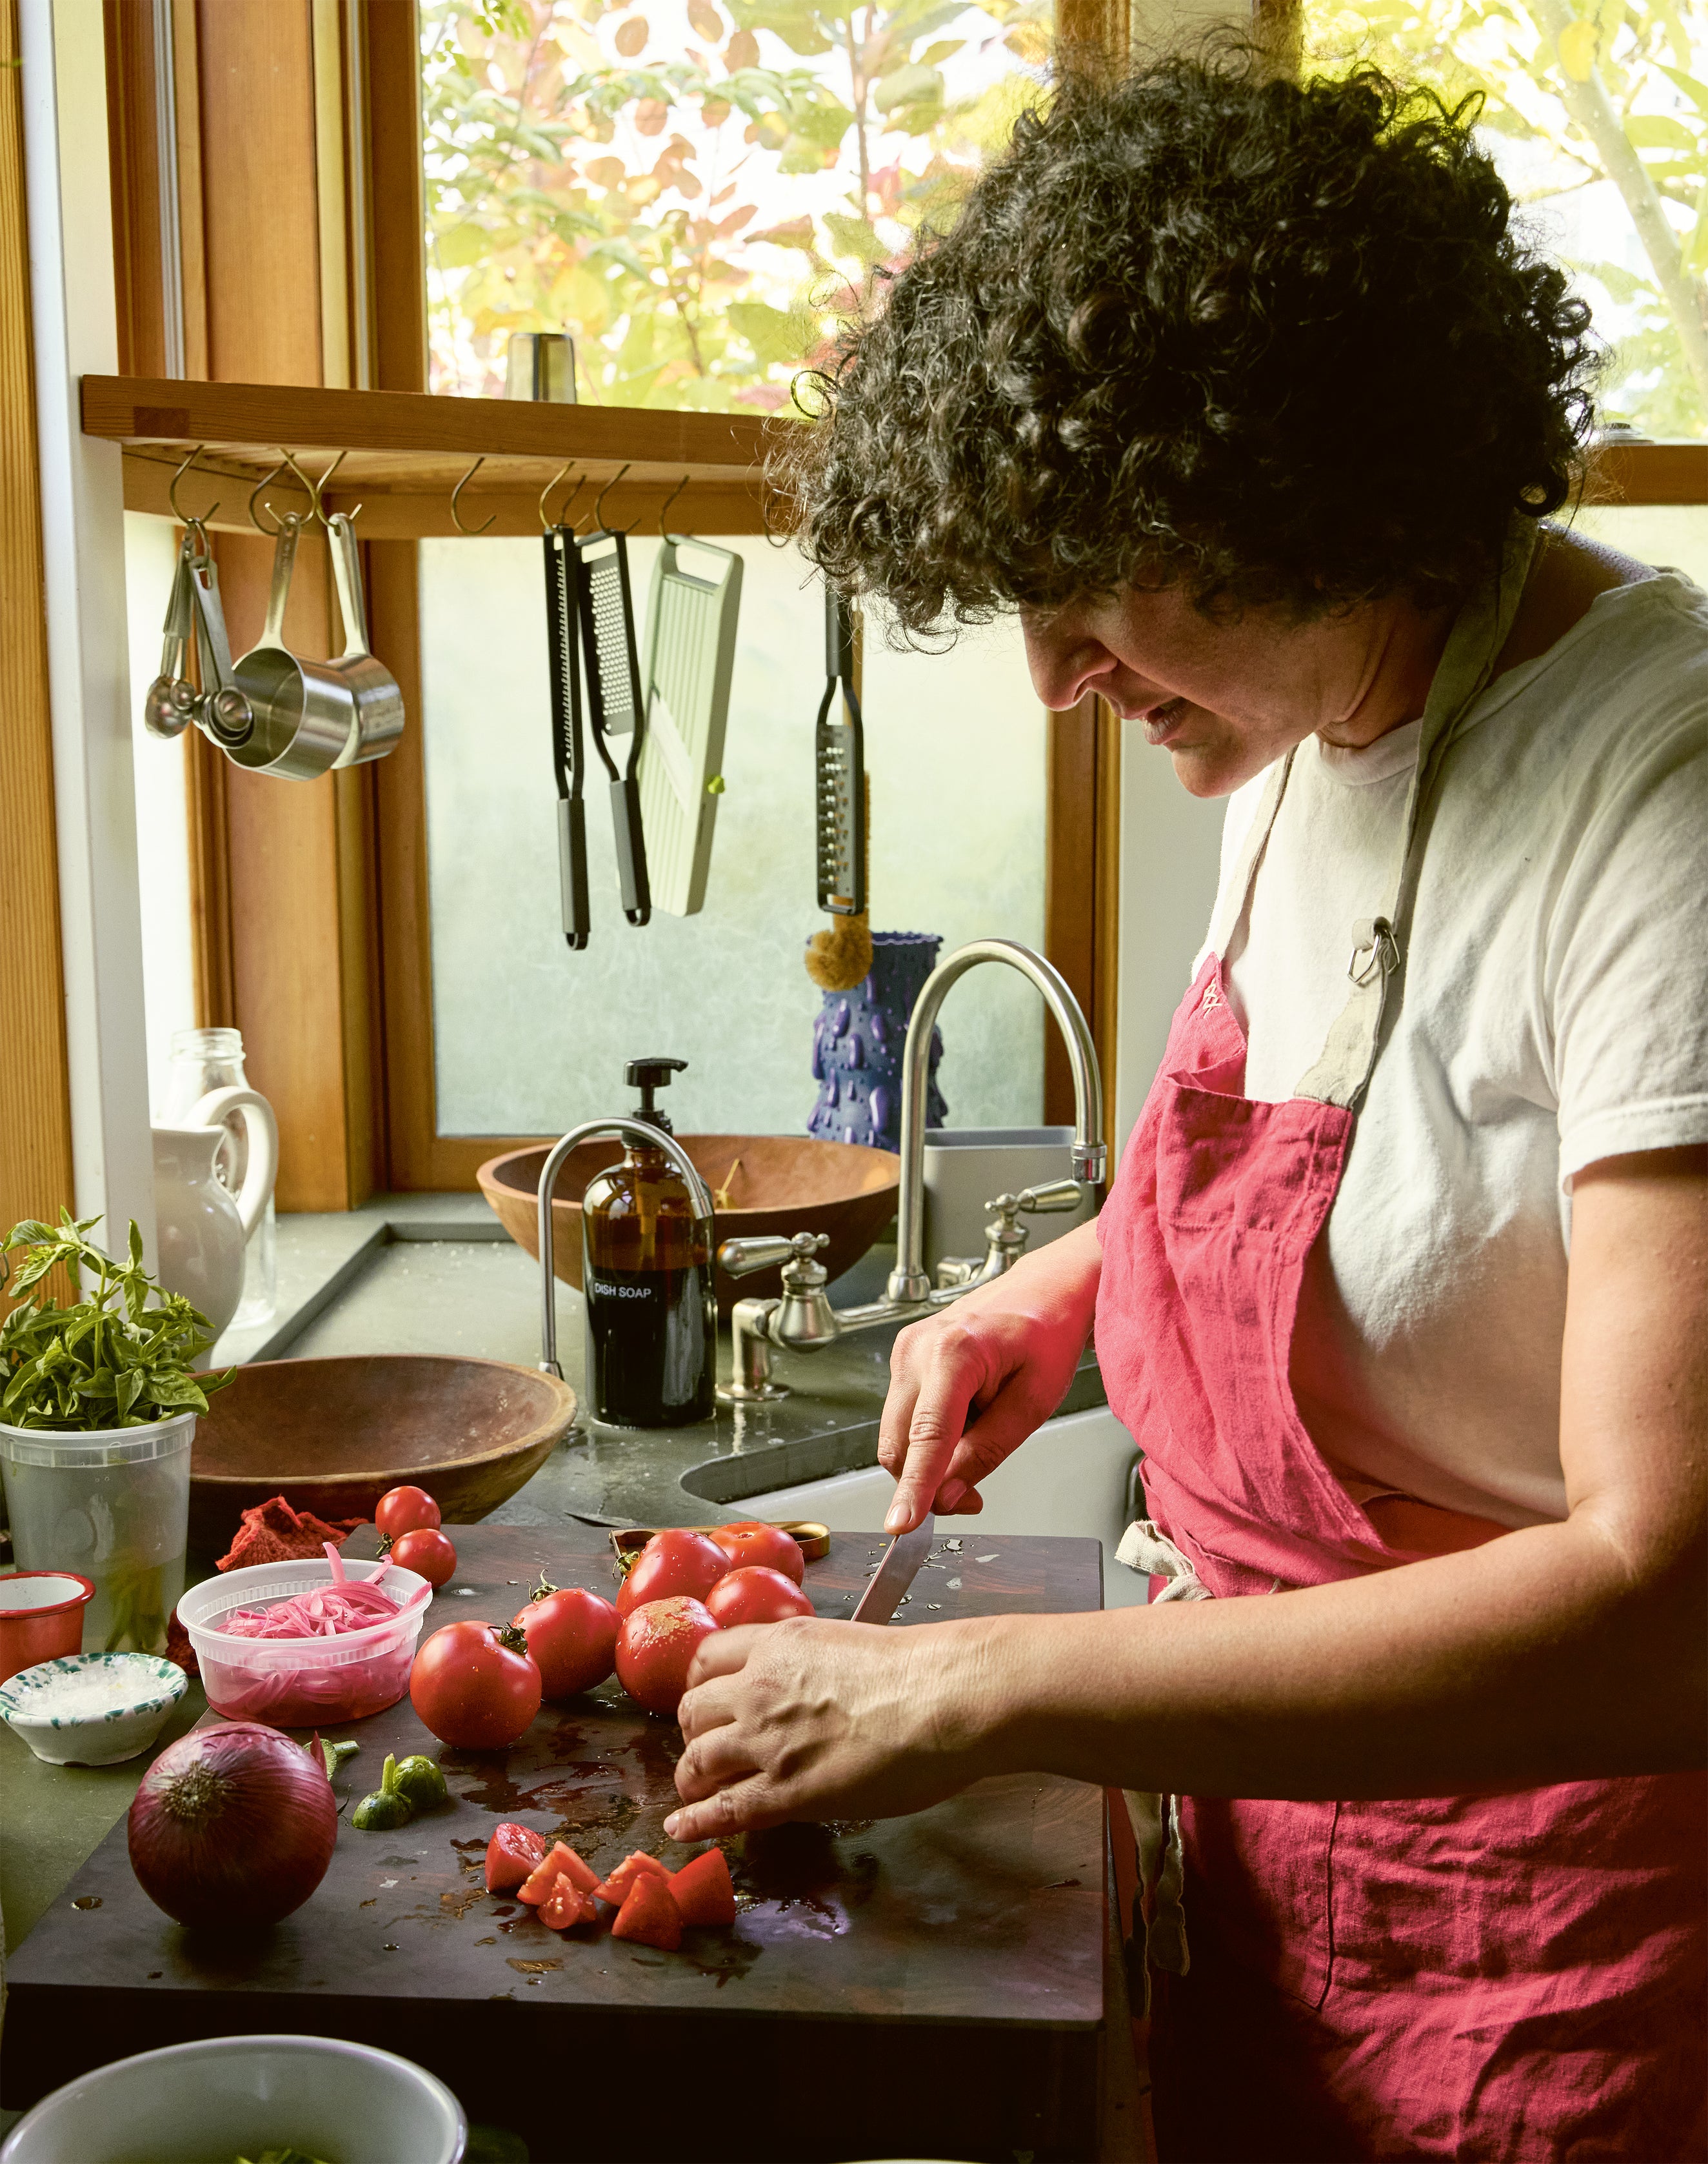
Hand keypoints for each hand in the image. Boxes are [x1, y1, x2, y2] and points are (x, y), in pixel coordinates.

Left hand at [664, 1616, 1003, 1839]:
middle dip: (694, 1730)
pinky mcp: (784, 1792)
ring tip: (694, 1789)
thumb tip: (814, 1687)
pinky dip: (696, 1822)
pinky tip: (680, 1829)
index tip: (705, 1698)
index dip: (701, 1683)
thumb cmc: (918, 1670)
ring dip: (692, 1776)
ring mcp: (767, 1742)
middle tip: (707, 1745)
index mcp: (779, 1645)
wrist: (941, 1698)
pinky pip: (724, 1810)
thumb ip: (814, 1665)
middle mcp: (759, 1688)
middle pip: (694, 1709)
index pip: (709, 1658)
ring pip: (699, 1759)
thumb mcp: (847, 1646)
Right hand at [879, 1220, 1101, 1531]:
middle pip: (899, 1443)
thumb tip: (950, 1495)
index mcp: (953, 1353)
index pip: (927, 1437)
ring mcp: (905, 1350)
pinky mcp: (904, 1357)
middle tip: (973, 1495)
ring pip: (898, 1434)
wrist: (1044, 1289)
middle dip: (927, 1481)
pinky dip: (931, 1435)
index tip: (902, 1526)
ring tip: (982, 1432)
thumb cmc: (1048, 1333)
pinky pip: (905, 1416)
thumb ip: (988, 1451)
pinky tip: (968, 1417)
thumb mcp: (1034, 1401)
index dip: (915, 1487)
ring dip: (931, 1457)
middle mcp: (918, 1348)